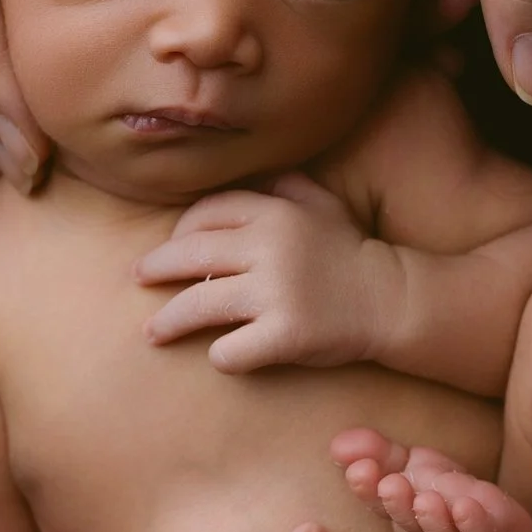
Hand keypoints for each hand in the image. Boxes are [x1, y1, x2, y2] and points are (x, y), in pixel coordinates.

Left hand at [135, 175, 392, 373]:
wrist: (393, 300)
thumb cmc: (351, 252)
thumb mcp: (323, 204)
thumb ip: (283, 185)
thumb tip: (245, 175)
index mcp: (274, 213)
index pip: (206, 214)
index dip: (179, 232)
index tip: (169, 249)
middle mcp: (270, 247)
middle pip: (190, 256)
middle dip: (155, 269)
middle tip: (137, 279)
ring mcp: (276, 293)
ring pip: (198, 305)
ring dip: (168, 321)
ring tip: (152, 331)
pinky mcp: (285, 335)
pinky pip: (231, 350)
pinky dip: (222, 356)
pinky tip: (224, 355)